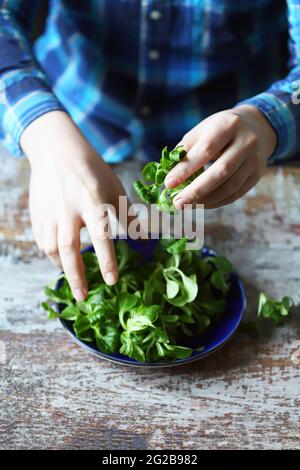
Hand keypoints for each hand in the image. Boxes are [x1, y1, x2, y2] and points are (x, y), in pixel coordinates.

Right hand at [21, 111, 126, 300]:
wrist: (57, 151)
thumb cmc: (91, 170)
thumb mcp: (114, 187)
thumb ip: (126, 214)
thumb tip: (143, 237)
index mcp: (93, 200)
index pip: (101, 235)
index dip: (106, 260)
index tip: (112, 280)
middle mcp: (69, 208)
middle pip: (69, 248)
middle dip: (76, 276)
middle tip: (83, 297)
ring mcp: (50, 212)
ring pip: (52, 248)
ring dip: (63, 268)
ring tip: (74, 280)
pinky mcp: (37, 214)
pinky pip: (42, 241)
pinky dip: (52, 255)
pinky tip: (61, 260)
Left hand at [165, 105, 276, 208]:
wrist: (256, 127)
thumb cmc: (220, 130)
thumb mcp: (202, 130)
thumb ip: (186, 150)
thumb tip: (169, 177)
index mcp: (227, 126)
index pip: (205, 150)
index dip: (186, 169)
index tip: (168, 184)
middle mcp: (246, 142)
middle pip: (221, 171)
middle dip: (197, 190)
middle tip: (177, 203)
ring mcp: (254, 160)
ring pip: (230, 186)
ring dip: (206, 200)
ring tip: (187, 205)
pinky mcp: (256, 175)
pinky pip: (235, 194)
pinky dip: (217, 202)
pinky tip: (201, 204)